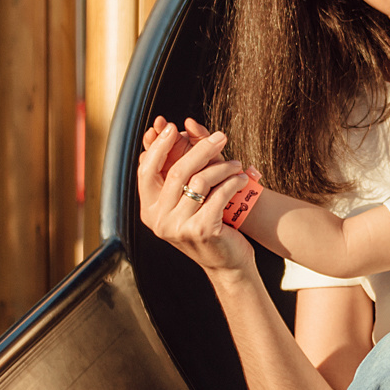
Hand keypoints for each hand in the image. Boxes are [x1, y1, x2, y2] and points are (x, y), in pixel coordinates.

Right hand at [137, 116, 257, 274]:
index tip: (172, 127)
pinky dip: (233, 182)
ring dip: (222, 167)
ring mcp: (178, 227)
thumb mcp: (189, 199)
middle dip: (201, 149)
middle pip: (176, 171)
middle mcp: (158, 219)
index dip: (158, 147)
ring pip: (200, 181)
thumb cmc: (209, 224)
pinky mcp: (201, 230)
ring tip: (236, 164)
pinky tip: (243, 179)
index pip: (146, 170)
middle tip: (221, 137)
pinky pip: (218, 195)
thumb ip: (182, 169)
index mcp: (149, 209)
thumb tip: (181, 127)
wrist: (227, 263)